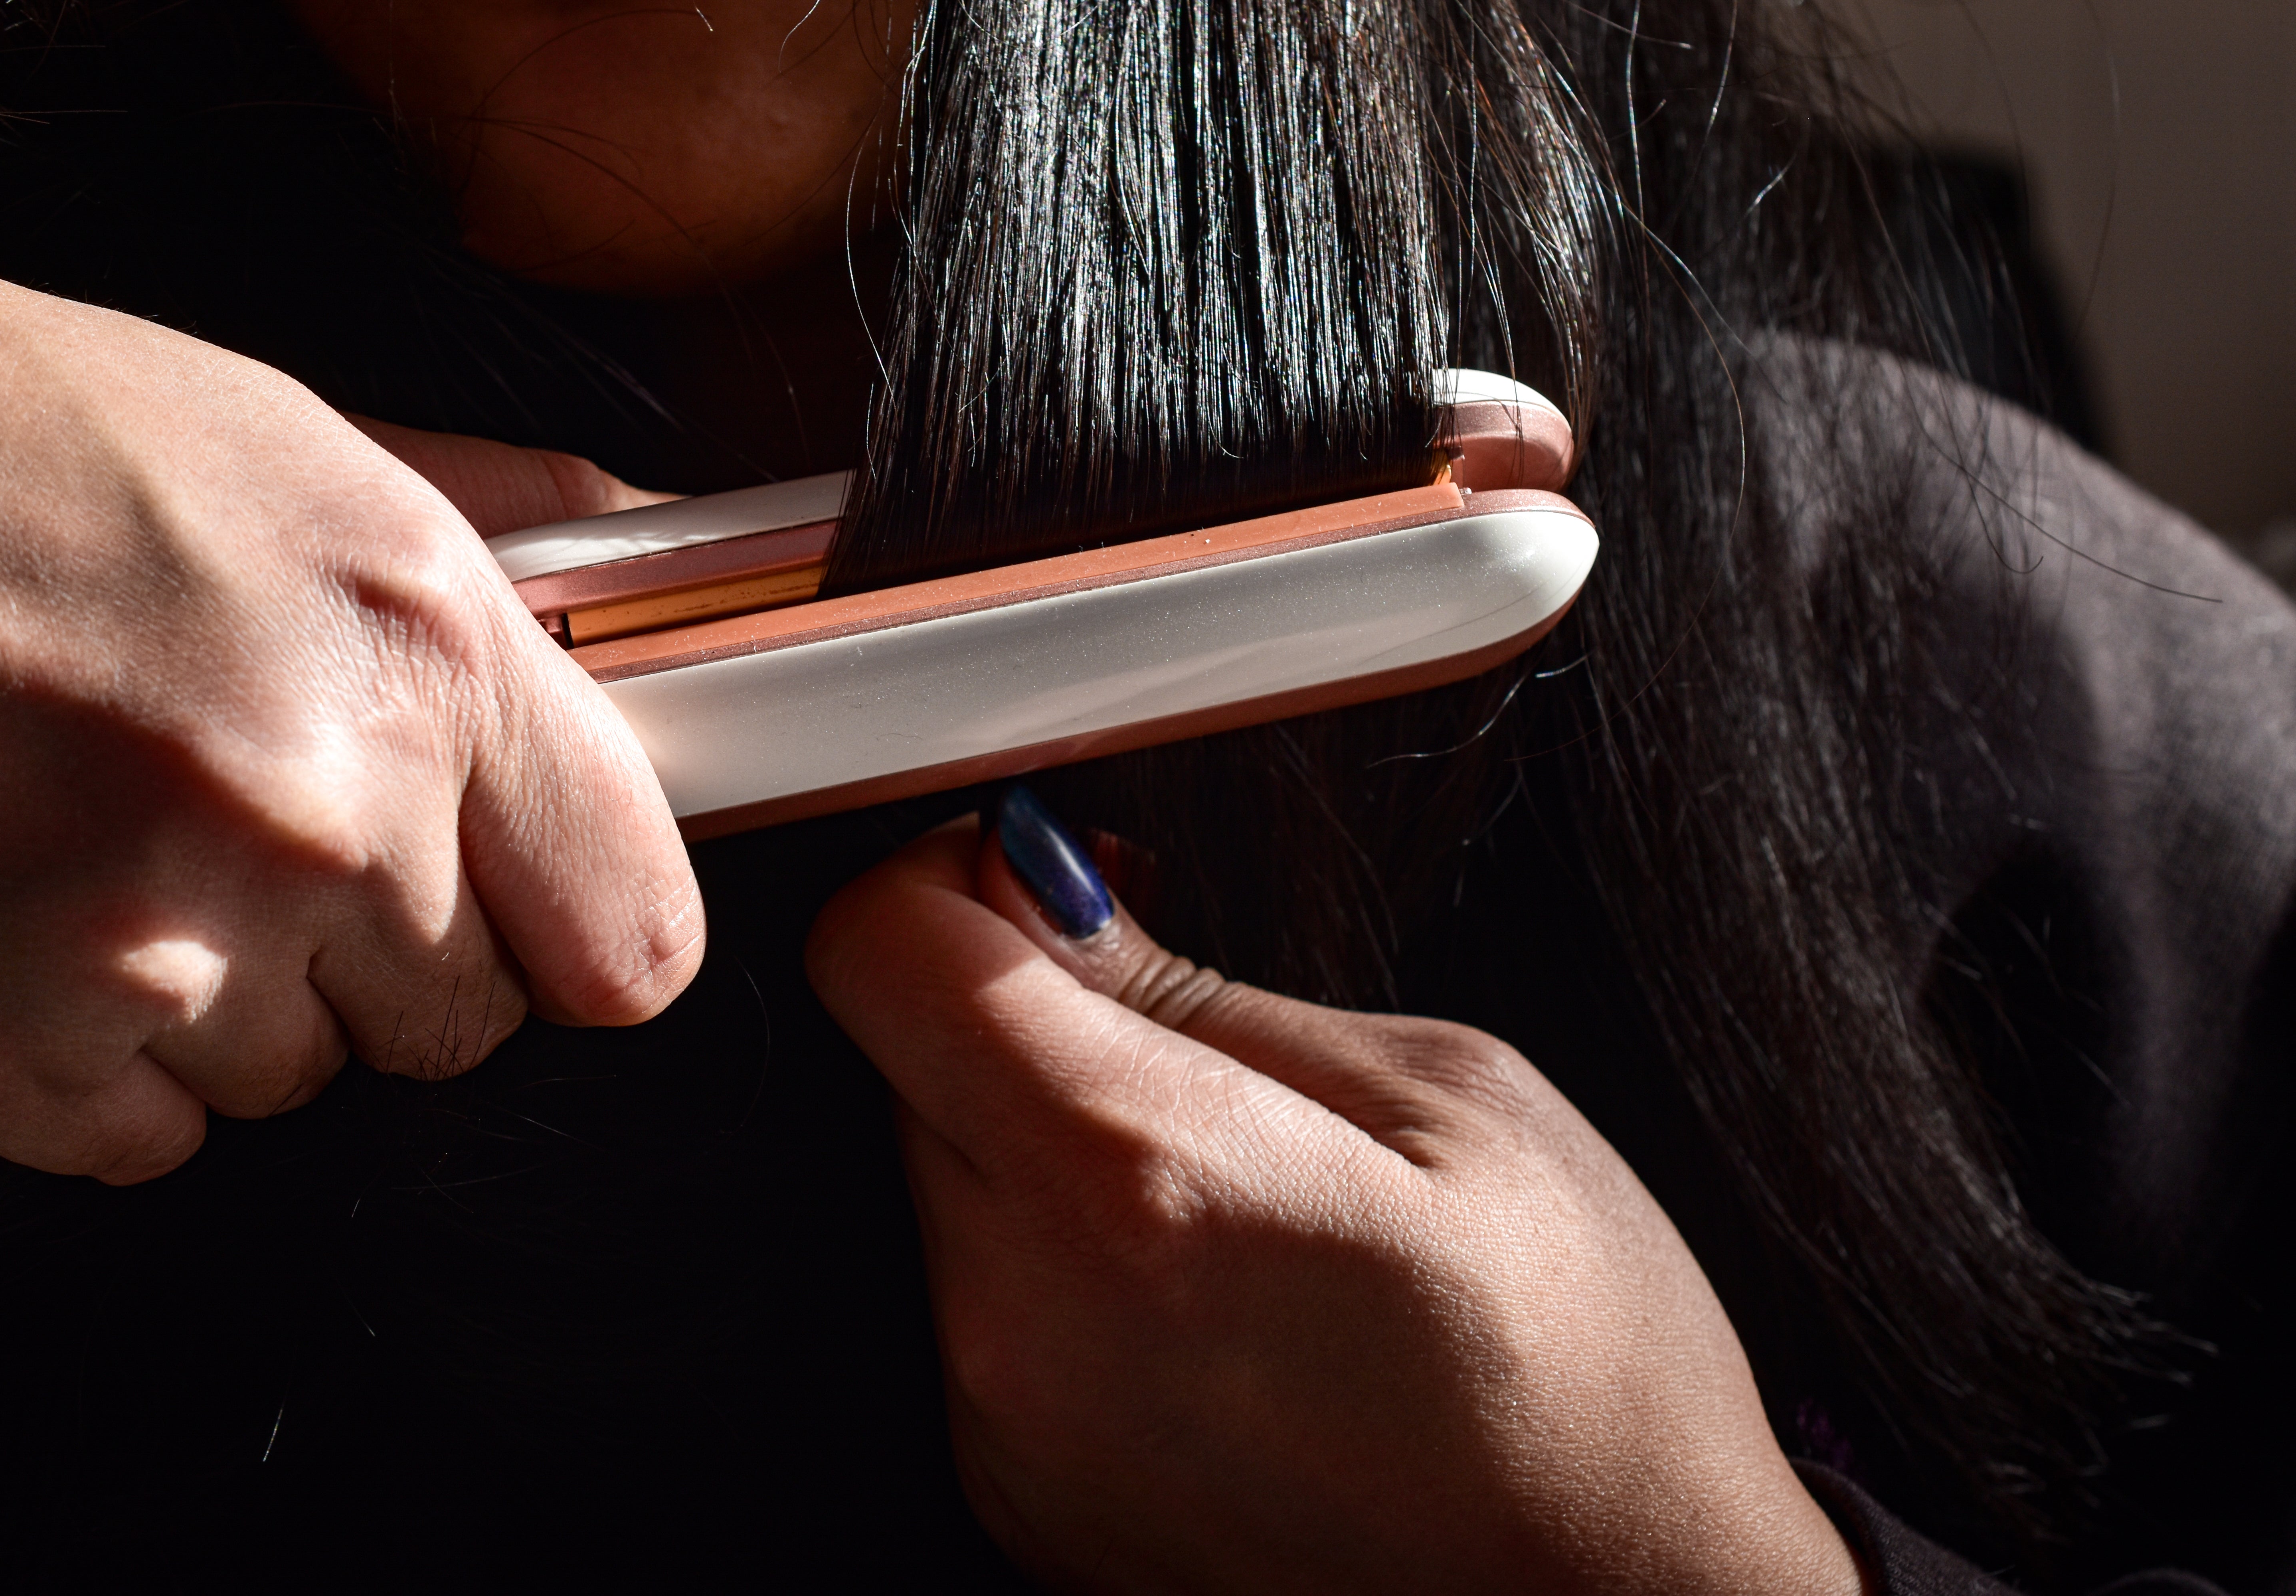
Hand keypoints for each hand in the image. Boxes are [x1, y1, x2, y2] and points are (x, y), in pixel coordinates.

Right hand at [0, 247, 703, 1183]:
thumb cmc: (29, 444)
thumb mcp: (320, 450)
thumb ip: (525, 540)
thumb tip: (673, 557)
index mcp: (425, 663)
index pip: (633, 938)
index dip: (587, 928)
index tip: (541, 902)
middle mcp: (315, 821)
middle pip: (465, 1021)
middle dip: (394, 944)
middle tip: (275, 819)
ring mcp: (157, 946)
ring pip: (302, 1076)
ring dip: (245, 990)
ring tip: (134, 837)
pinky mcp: (5, 1045)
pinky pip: (151, 1130)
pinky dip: (114, 1054)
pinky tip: (54, 913)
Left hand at [807, 793, 1858, 1593]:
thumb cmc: (1579, 1373)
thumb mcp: (1443, 1095)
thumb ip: (1200, 987)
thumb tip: (1041, 895)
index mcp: (1134, 1177)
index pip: (881, 952)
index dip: (948, 878)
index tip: (1044, 883)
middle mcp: (1024, 1317)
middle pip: (909, 1066)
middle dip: (1022, 1016)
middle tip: (1195, 1048)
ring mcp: (1009, 1428)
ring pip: (951, 1185)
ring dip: (1051, 1148)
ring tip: (1237, 1201)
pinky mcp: (1018, 1498)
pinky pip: (986, 1309)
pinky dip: (1068, 1267)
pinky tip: (1218, 1302)